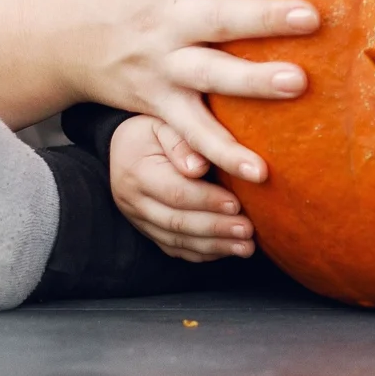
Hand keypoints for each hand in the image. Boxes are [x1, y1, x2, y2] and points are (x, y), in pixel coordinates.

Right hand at [0, 0, 318, 180]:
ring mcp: (157, 67)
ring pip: (210, 78)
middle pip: (219, 20)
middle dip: (265, 22)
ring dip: (253, 85)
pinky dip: (218, 153)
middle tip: (313, 20)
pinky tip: (255, 173)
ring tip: (298, 86)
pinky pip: (189, 133)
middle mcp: (160, 20)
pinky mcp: (153, 104)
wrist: (46, 36)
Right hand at [111, 114, 252, 262]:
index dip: (208, 200)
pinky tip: (228, 250)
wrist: (126, 144)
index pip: (176, 192)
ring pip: (177, 241)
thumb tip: (199, 167)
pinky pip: (175, 248)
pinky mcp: (148, 230)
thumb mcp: (165, 122)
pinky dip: (203, 253)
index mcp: (137, 171)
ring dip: (215, 246)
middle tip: (248, 230)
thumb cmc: (153, 128)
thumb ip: (183, 142)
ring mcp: (139, 219)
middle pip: (177, 222)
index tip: (237, 204)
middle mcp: (133, 201)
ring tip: (246, 246)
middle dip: (216, 228)